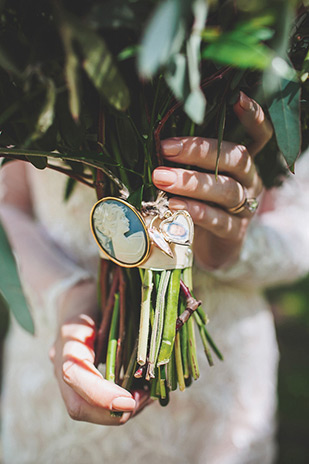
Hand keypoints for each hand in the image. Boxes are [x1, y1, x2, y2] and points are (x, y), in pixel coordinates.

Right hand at [49, 280, 149, 424]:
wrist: (78, 299)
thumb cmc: (98, 295)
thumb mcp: (111, 298)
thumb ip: (126, 319)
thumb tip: (155, 346)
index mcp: (69, 337)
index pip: (74, 375)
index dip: (100, 394)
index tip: (129, 400)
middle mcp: (62, 363)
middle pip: (77, 405)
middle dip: (112, 414)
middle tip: (141, 401)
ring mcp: (68, 376)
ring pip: (87, 410)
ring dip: (119, 413)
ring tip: (146, 396)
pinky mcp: (79, 383)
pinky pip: (94, 405)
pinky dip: (119, 407)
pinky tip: (141, 394)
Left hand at [152, 92, 272, 269]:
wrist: (214, 247)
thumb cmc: (203, 203)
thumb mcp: (200, 177)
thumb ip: (188, 159)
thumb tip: (156, 136)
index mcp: (244, 163)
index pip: (260, 135)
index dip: (253, 117)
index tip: (236, 98)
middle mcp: (250, 181)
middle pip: (235, 159)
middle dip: (200, 150)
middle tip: (165, 148)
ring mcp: (246, 208)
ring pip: (226, 190)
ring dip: (192, 182)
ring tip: (161, 178)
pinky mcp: (235, 232)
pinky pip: (219, 220)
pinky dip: (196, 211)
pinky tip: (175, 204)